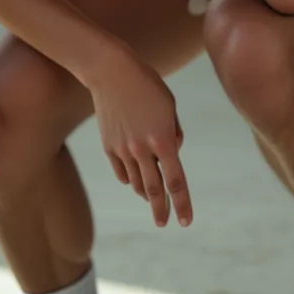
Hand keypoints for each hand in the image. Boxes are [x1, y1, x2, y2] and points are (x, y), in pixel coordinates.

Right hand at [89, 48, 190, 227]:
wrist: (111, 71)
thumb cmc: (147, 84)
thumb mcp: (169, 106)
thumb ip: (174, 133)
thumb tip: (171, 156)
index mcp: (163, 138)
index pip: (176, 181)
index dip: (182, 203)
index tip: (185, 221)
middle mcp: (142, 149)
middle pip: (154, 190)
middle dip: (161, 210)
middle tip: (164, 223)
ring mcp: (123, 149)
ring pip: (137, 183)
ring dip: (146, 192)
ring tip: (152, 198)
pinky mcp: (108, 146)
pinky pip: (121, 172)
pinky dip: (130, 178)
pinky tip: (135, 179)